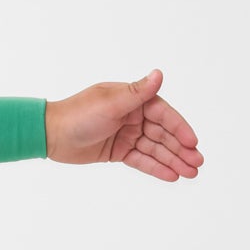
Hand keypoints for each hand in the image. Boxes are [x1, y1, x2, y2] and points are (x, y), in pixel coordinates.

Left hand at [46, 70, 201, 179]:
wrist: (50, 134)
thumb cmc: (78, 114)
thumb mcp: (110, 103)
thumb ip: (137, 93)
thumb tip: (159, 74)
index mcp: (134, 100)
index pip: (164, 115)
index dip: (180, 129)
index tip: (193, 143)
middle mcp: (133, 115)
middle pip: (163, 134)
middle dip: (181, 149)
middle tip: (198, 163)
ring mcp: (127, 134)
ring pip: (155, 149)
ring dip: (173, 160)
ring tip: (191, 173)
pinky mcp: (118, 151)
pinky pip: (141, 160)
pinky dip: (156, 167)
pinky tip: (172, 175)